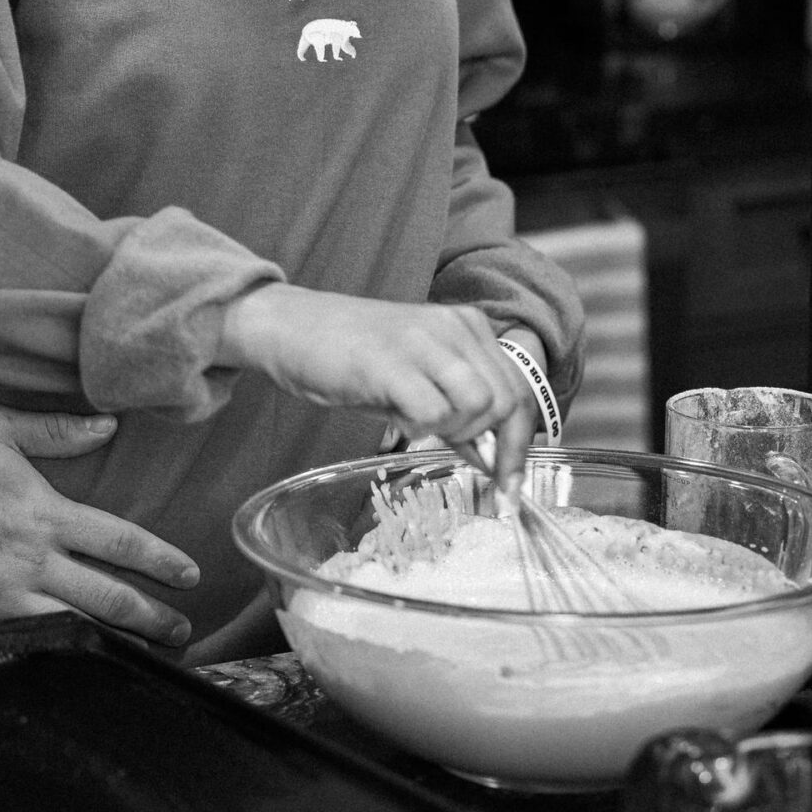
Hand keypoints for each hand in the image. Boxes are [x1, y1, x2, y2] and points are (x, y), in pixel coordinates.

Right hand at [0, 405, 199, 645]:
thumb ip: (56, 431)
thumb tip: (107, 425)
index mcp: (45, 512)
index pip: (121, 542)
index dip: (162, 561)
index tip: (190, 575)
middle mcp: (32, 560)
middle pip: (111, 598)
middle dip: (154, 618)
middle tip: (182, 631)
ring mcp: (3, 596)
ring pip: (76, 629)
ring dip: (117, 644)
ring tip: (144, 657)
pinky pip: (28, 642)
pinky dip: (60, 654)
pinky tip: (80, 662)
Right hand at [226, 286, 539, 493]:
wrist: (290, 327)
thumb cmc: (351, 356)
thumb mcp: (416, 377)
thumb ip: (457, 409)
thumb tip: (491, 457)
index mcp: (466, 326)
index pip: (519, 390)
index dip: (521, 445)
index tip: (509, 484)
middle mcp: (452, 326)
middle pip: (507, 401)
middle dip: (493, 446)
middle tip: (463, 462)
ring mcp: (422, 341)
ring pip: (479, 404)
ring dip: (456, 432)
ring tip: (420, 427)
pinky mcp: (388, 361)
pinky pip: (433, 412)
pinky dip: (421, 430)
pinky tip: (398, 422)